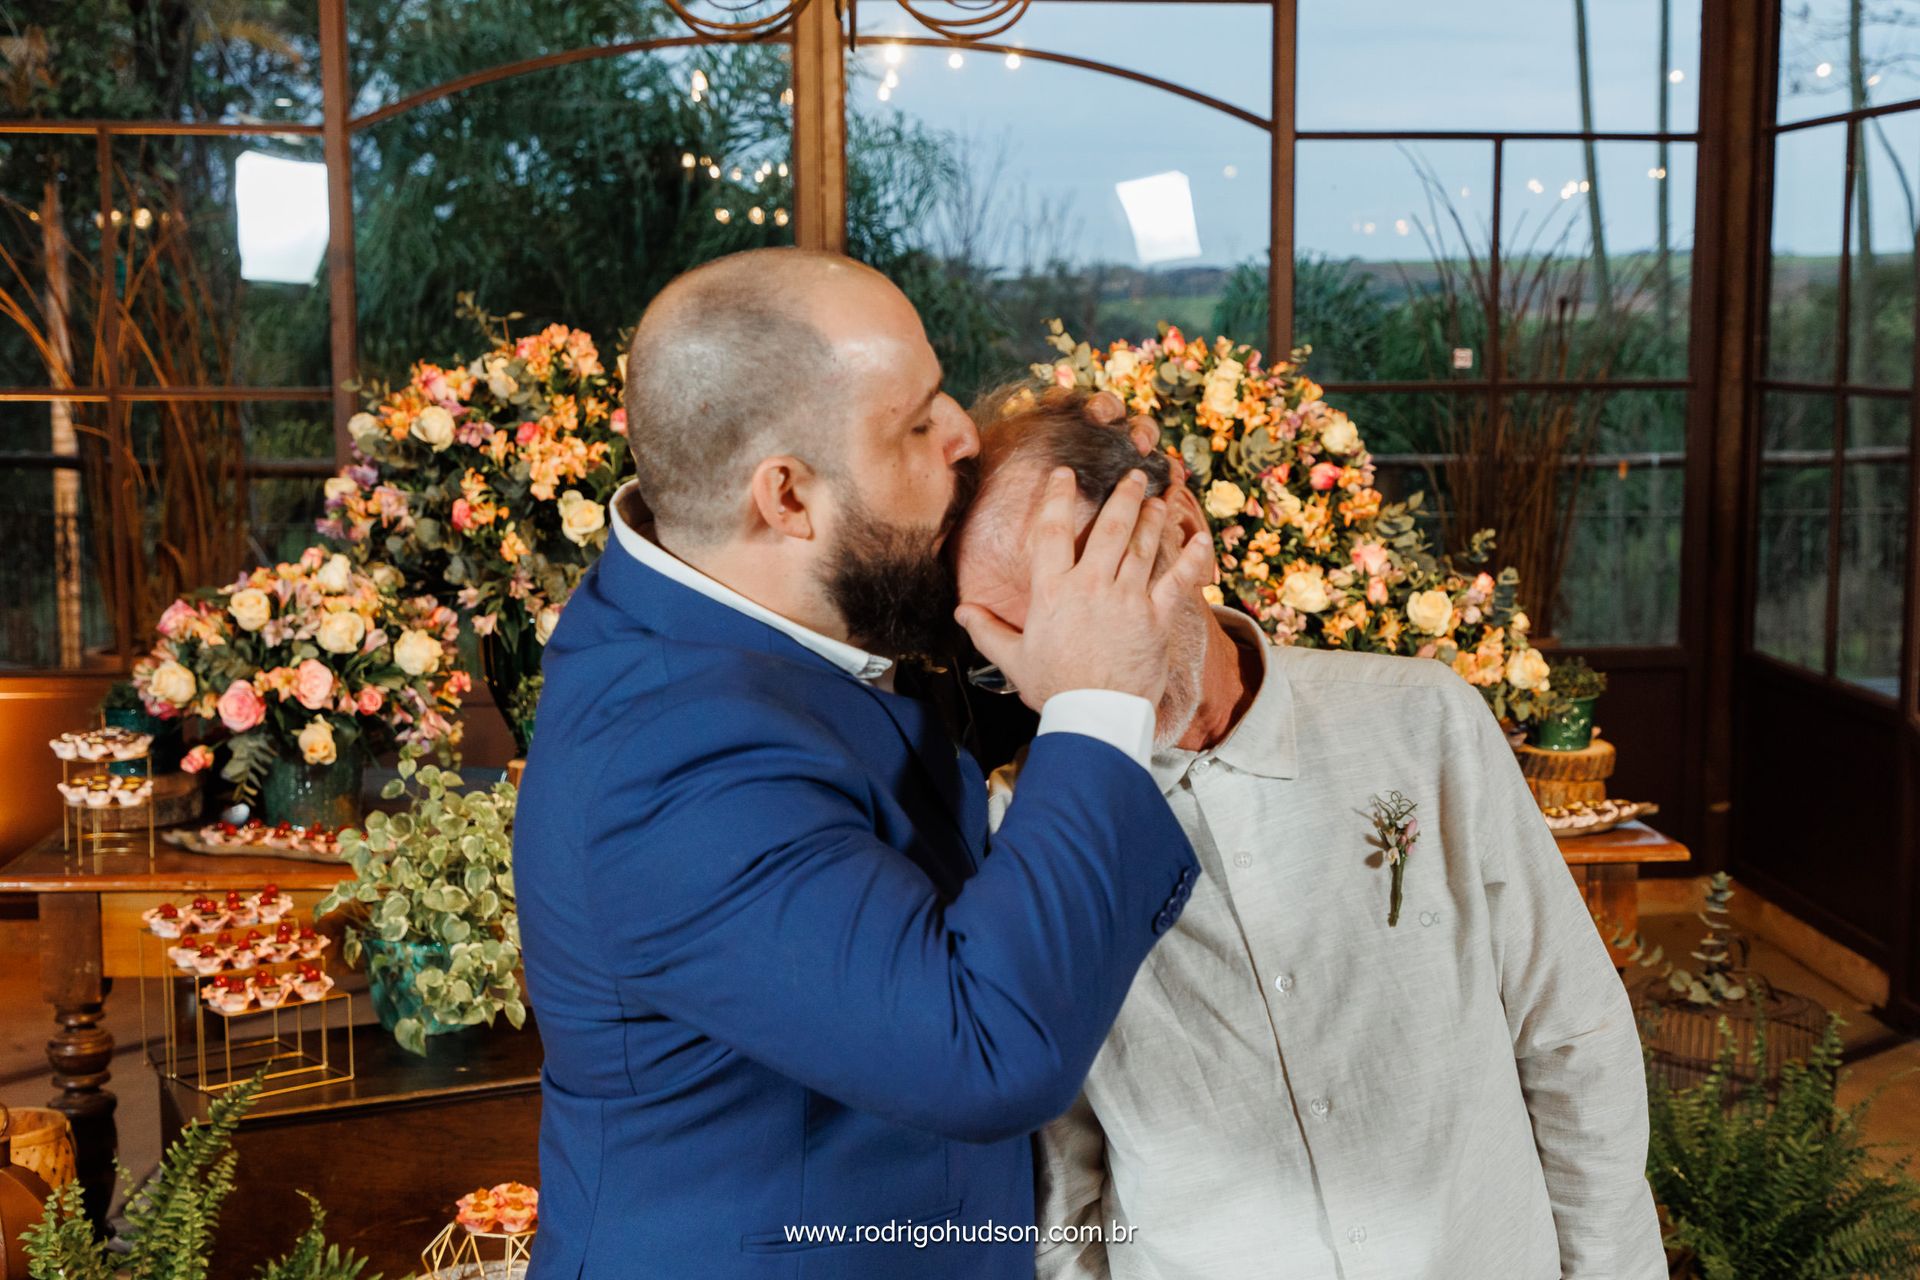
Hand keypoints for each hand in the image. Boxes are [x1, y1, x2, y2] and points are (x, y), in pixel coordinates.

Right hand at [954, 467, 1213, 710]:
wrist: (1094, 716)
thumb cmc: (1053, 688)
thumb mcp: (1012, 659)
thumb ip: (987, 630)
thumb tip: (961, 611)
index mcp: (1053, 591)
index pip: (1051, 531)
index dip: (1057, 497)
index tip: (1064, 475)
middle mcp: (1091, 585)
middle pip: (1110, 527)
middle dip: (1124, 496)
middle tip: (1135, 475)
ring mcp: (1128, 599)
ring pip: (1144, 546)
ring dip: (1153, 518)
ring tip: (1159, 498)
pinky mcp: (1156, 617)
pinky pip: (1178, 580)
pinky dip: (1192, 557)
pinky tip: (1201, 538)